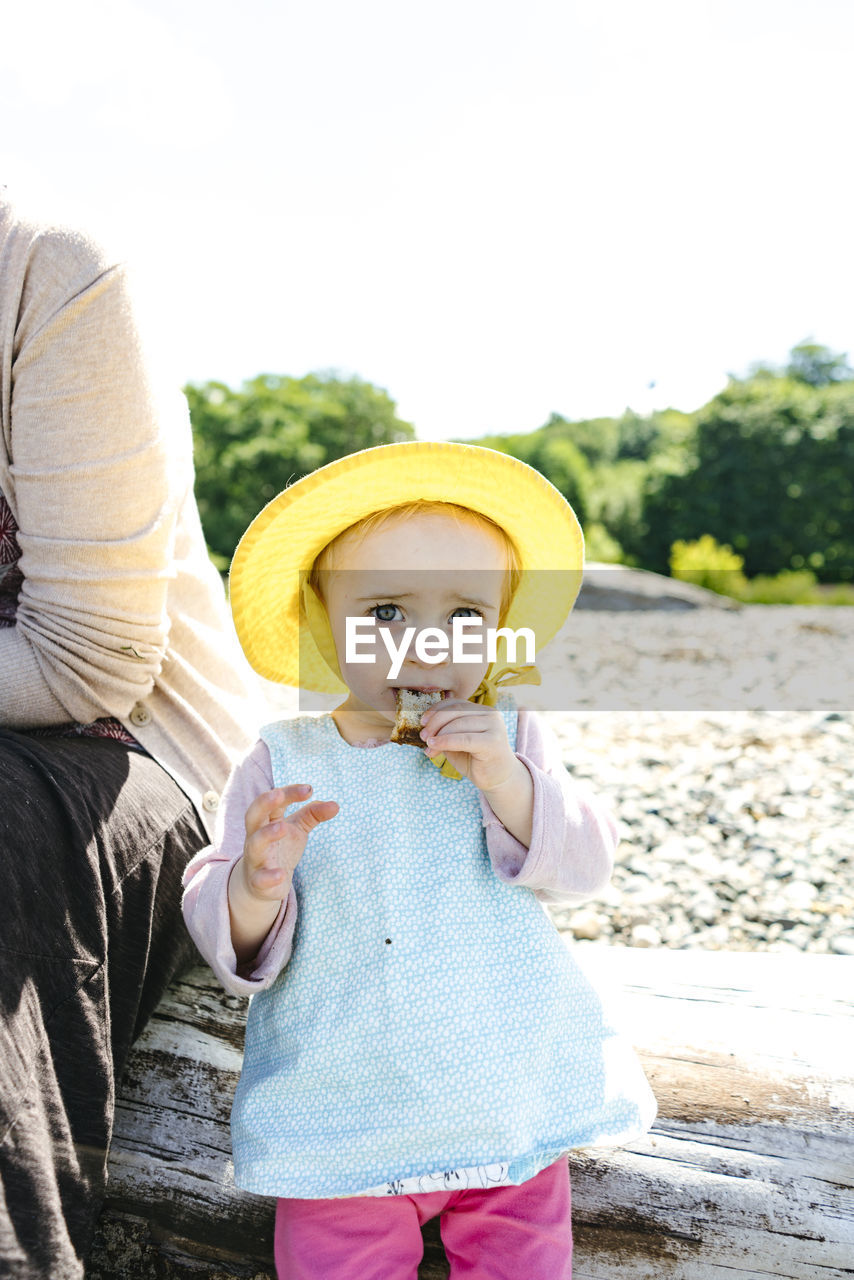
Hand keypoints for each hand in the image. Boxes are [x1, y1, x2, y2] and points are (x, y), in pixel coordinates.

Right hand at [237, 784, 338, 902]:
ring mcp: (255, 859)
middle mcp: (256, 836)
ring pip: (255, 844)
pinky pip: (260, 879)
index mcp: (267, 821)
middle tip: (278, 794)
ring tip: (283, 828)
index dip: (290, 793)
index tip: (309, 789)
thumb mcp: (297, 829)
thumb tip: (336, 805)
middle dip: (264, 803)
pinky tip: (281, 875)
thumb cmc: (281, 849)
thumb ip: (313, 814)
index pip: (274, 801)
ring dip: (266, 835)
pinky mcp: (258, 882)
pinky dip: (269, 876)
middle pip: (253, 816)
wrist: (263, 885)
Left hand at [419, 700, 517, 792]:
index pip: (455, 703)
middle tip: (423, 736)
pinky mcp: (493, 742)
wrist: (498, 780)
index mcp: (483, 710)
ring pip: (458, 724)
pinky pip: (463, 739)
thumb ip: (446, 730)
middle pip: (455, 711)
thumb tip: (424, 724)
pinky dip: (445, 742)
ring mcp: (494, 726)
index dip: (436, 710)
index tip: (422, 723)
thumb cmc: (476, 760)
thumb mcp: (457, 742)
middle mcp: (491, 714)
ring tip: (428, 747)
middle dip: (435, 723)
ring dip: (438, 736)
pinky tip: (433, 747)